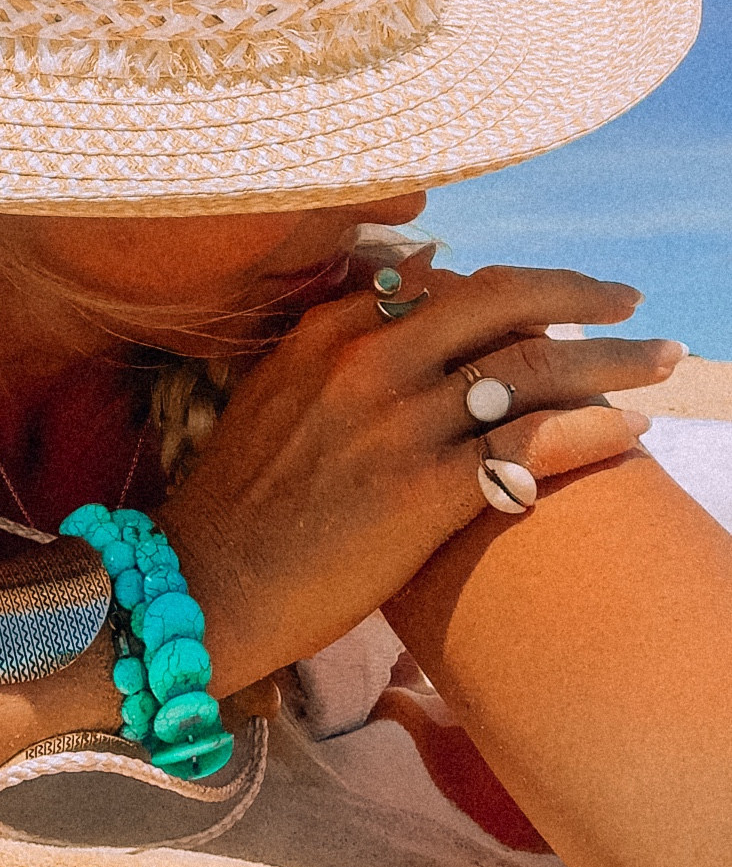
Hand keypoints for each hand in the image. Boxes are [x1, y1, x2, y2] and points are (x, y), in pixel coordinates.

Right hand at [157, 260, 679, 695]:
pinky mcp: (424, 490)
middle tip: (626, 299)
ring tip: (660, 357)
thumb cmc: (239, 496)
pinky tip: (627, 428)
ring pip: (530, 366)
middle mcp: (368, 360)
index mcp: (329, 330)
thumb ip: (332, 340)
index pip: (443, 284)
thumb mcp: (272, 389)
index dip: (507, 289)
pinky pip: (531, 442)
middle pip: (499, 299)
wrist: (207, 582)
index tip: (548, 300)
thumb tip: (402, 293)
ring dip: (611, 356)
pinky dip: (591, 428)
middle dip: (578, 293)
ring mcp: (398, 421)